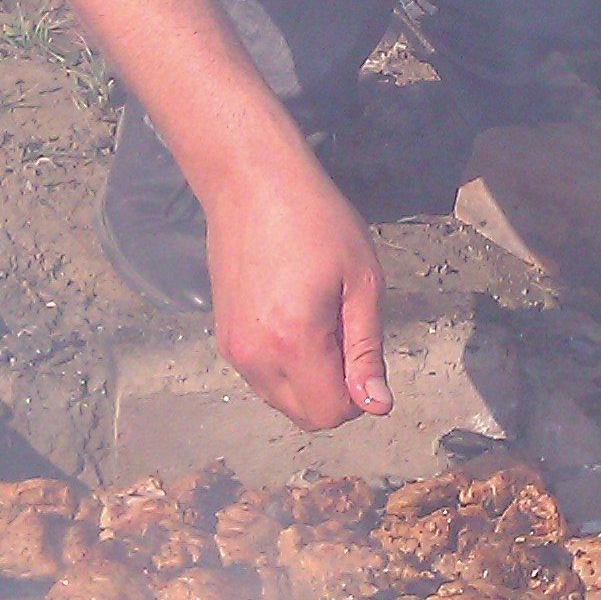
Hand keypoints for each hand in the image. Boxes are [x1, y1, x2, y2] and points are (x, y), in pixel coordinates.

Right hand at [202, 142, 391, 430]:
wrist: (251, 183)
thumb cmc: (316, 221)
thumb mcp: (361, 282)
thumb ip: (366, 351)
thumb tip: (378, 407)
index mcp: (293, 341)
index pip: (331, 413)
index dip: (359, 394)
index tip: (362, 347)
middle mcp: (254, 356)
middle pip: (305, 416)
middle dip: (334, 392)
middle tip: (343, 332)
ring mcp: (232, 350)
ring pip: (282, 400)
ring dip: (309, 380)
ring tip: (317, 320)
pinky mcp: (222, 337)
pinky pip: (262, 377)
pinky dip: (285, 366)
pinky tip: (293, 317)